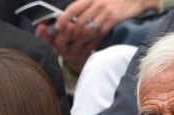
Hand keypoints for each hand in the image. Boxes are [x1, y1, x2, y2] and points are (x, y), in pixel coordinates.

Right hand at [35, 21, 98, 72]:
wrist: (81, 56)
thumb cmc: (71, 38)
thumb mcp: (64, 31)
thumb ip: (62, 23)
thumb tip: (61, 15)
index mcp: (53, 41)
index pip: (44, 37)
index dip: (42, 33)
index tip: (42, 25)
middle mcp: (61, 50)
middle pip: (60, 44)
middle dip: (64, 34)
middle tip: (69, 25)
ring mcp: (72, 56)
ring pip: (75, 47)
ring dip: (80, 37)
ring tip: (86, 27)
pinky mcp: (83, 57)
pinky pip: (88, 48)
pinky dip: (92, 39)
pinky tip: (94, 31)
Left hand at [36, 0, 159, 72]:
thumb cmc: (117, 0)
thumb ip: (89, 7)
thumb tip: (75, 19)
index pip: (72, 9)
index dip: (63, 19)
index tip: (56, 28)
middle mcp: (96, 4)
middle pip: (77, 22)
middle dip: (68, 35)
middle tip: (63, 45)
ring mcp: (104, 12)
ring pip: (86, 29)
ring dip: (78, 41)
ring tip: (72, 50)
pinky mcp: (112, 20)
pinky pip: (99, 34)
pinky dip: (91, 44)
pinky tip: (87, 50)